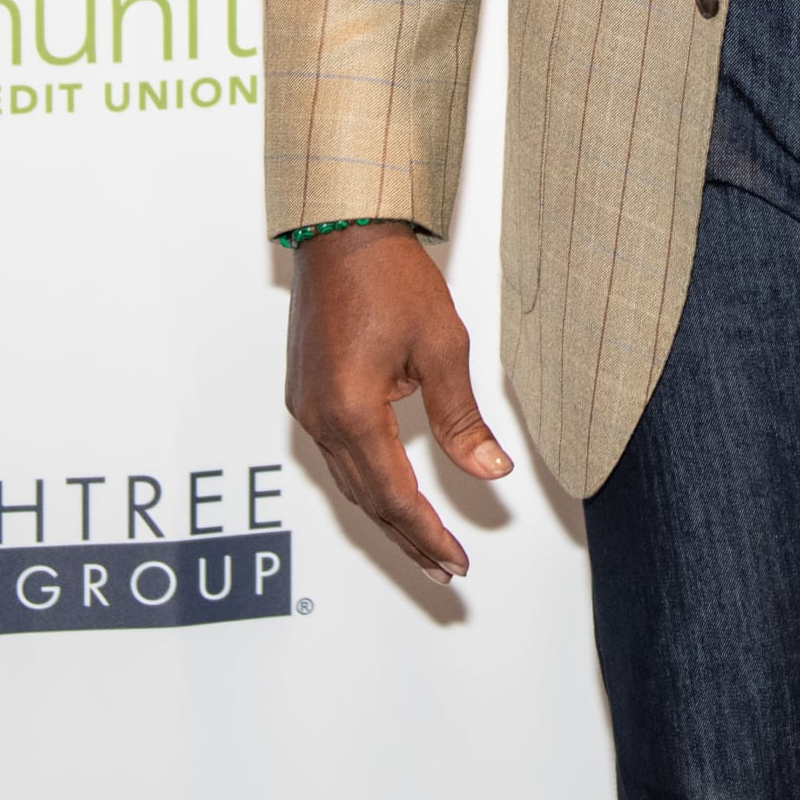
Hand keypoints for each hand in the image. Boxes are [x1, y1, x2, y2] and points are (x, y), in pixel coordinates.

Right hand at [285, 221, 511, 583]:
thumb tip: (491, 470)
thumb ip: (462, 419)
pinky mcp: (307, 393)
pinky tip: (389, 491)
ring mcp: (307, 407)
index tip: (457, 563)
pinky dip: (367, 482)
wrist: (342, 230)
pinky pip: (337, 456)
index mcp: (352, 413)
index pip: (395, 498)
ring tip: (422, 543)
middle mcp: (320, 419)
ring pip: (350, 483)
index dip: (428, 535)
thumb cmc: (390, 277)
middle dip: (408, 538)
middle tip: (445, 570)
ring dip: (387, 515)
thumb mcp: (442, 347)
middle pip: (368, 501)